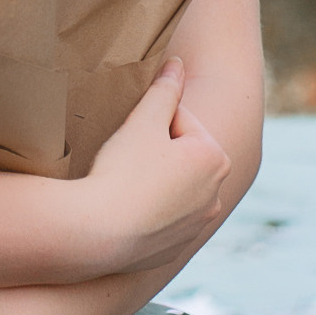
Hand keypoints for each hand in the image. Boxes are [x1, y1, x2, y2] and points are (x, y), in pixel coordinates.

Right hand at [76, 57, 231, 274]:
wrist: (99, 233)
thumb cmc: (122, 171)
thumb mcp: (142, 121)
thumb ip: (164, 90)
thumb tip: (177, 65)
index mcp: (214, 159)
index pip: (178, 120)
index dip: (148, 122)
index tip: (129, 137)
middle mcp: (216, 195)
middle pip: (179, 155)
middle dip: (155, 150)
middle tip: (124, 157)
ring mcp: (197, 226)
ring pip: (172, 187)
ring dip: (153, 181)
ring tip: (123, 184)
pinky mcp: (176, 248)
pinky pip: (161, 219)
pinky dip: (147, 212)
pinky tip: (124, 211)